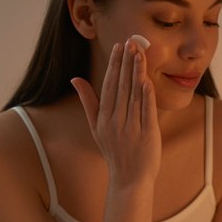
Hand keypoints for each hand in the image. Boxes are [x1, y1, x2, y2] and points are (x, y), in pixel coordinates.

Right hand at [70, 39, 160, 185]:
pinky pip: (146, 112)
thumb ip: (88, 101)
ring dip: (136, 73)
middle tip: (131, 42)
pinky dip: (146, 96)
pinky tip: (147, 80)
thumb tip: (75, 79)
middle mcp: (115, 121)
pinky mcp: (147, 135)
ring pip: (133, 95)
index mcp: (103, 118)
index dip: (114, 65)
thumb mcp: (96, 127)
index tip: (118, 47)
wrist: (129, 179)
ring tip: (140, 53)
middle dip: (126, 63)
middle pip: (121, 86)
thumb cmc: (114, 151)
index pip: (108, 85)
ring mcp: (131, 128)